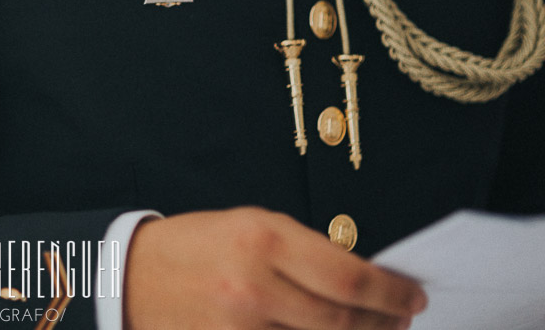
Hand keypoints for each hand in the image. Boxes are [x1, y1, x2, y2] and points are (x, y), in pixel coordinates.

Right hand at [123, 207, 426, 329]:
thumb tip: (362, 280)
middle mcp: (254, 285)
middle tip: (398, 320)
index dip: (391, 294)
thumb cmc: (198, 246)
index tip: (411, 296)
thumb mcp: (252, 226)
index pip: (349, 278)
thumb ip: (305, 251)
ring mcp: (241, 327)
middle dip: (382, 323)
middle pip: (342, 321)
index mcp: (263, 239)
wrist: (133, 276)